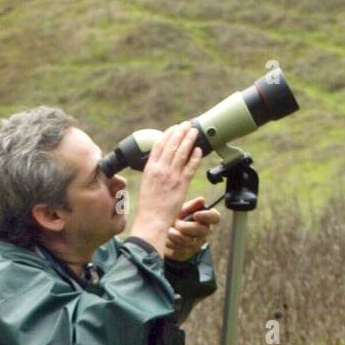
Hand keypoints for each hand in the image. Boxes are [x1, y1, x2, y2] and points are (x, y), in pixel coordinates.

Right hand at [130, 122, 203, 254]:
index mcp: (150, 169)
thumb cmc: (148, 207)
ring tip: (194, 131)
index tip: (174, 128)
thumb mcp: (146, 185)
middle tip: (187, 124)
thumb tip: (160, 165)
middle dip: (180, 132)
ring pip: (182, 153)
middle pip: (172, 145)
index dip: (168, 134)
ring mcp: (171, 176)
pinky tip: (199, 150)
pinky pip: (190, 167)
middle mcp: (160, 170)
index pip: (159, 145)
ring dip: (189, 140)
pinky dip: (195, 157)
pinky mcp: (181, 185)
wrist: (152, 220)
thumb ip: (153, 173)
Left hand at [164, 196, 220, 262]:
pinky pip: (180, 248)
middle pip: (203, 230)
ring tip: (168, 229)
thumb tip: (201, 200)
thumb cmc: (176, 217)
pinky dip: (170, 242)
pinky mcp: (187, 252)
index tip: (196, 215)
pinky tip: (166, 237)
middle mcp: (204, 231)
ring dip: (175, 234)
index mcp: (206, 218)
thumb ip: (190, 206)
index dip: (207, 216)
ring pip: (189, 240)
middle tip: (176, 223)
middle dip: (187, 227)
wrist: (164, 234)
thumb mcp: (181, 209)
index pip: (215, 217)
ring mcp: (196, 243)